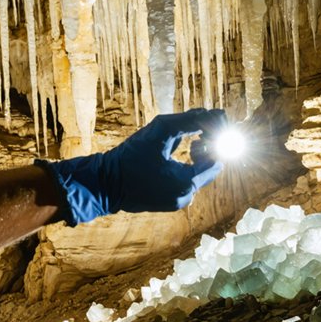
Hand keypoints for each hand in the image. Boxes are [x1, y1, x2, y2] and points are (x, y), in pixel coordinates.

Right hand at [38, 108, 226, 224]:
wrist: (104, 185)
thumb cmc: (129, 156)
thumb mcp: (160, 131)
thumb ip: (188, 121)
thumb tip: (210, 117)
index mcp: (187, 182)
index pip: (216, 160)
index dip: (213, 142)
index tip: (201, 131)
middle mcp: (185, 197)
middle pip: (209, 170)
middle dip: (205, 151)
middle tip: (196, 137)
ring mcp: (177, 203)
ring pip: (198, 177)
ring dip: (195, 160)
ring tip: (183, 147)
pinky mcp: (168, 204)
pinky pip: (185, 185)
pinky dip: (184, 171)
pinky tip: (170, 161)